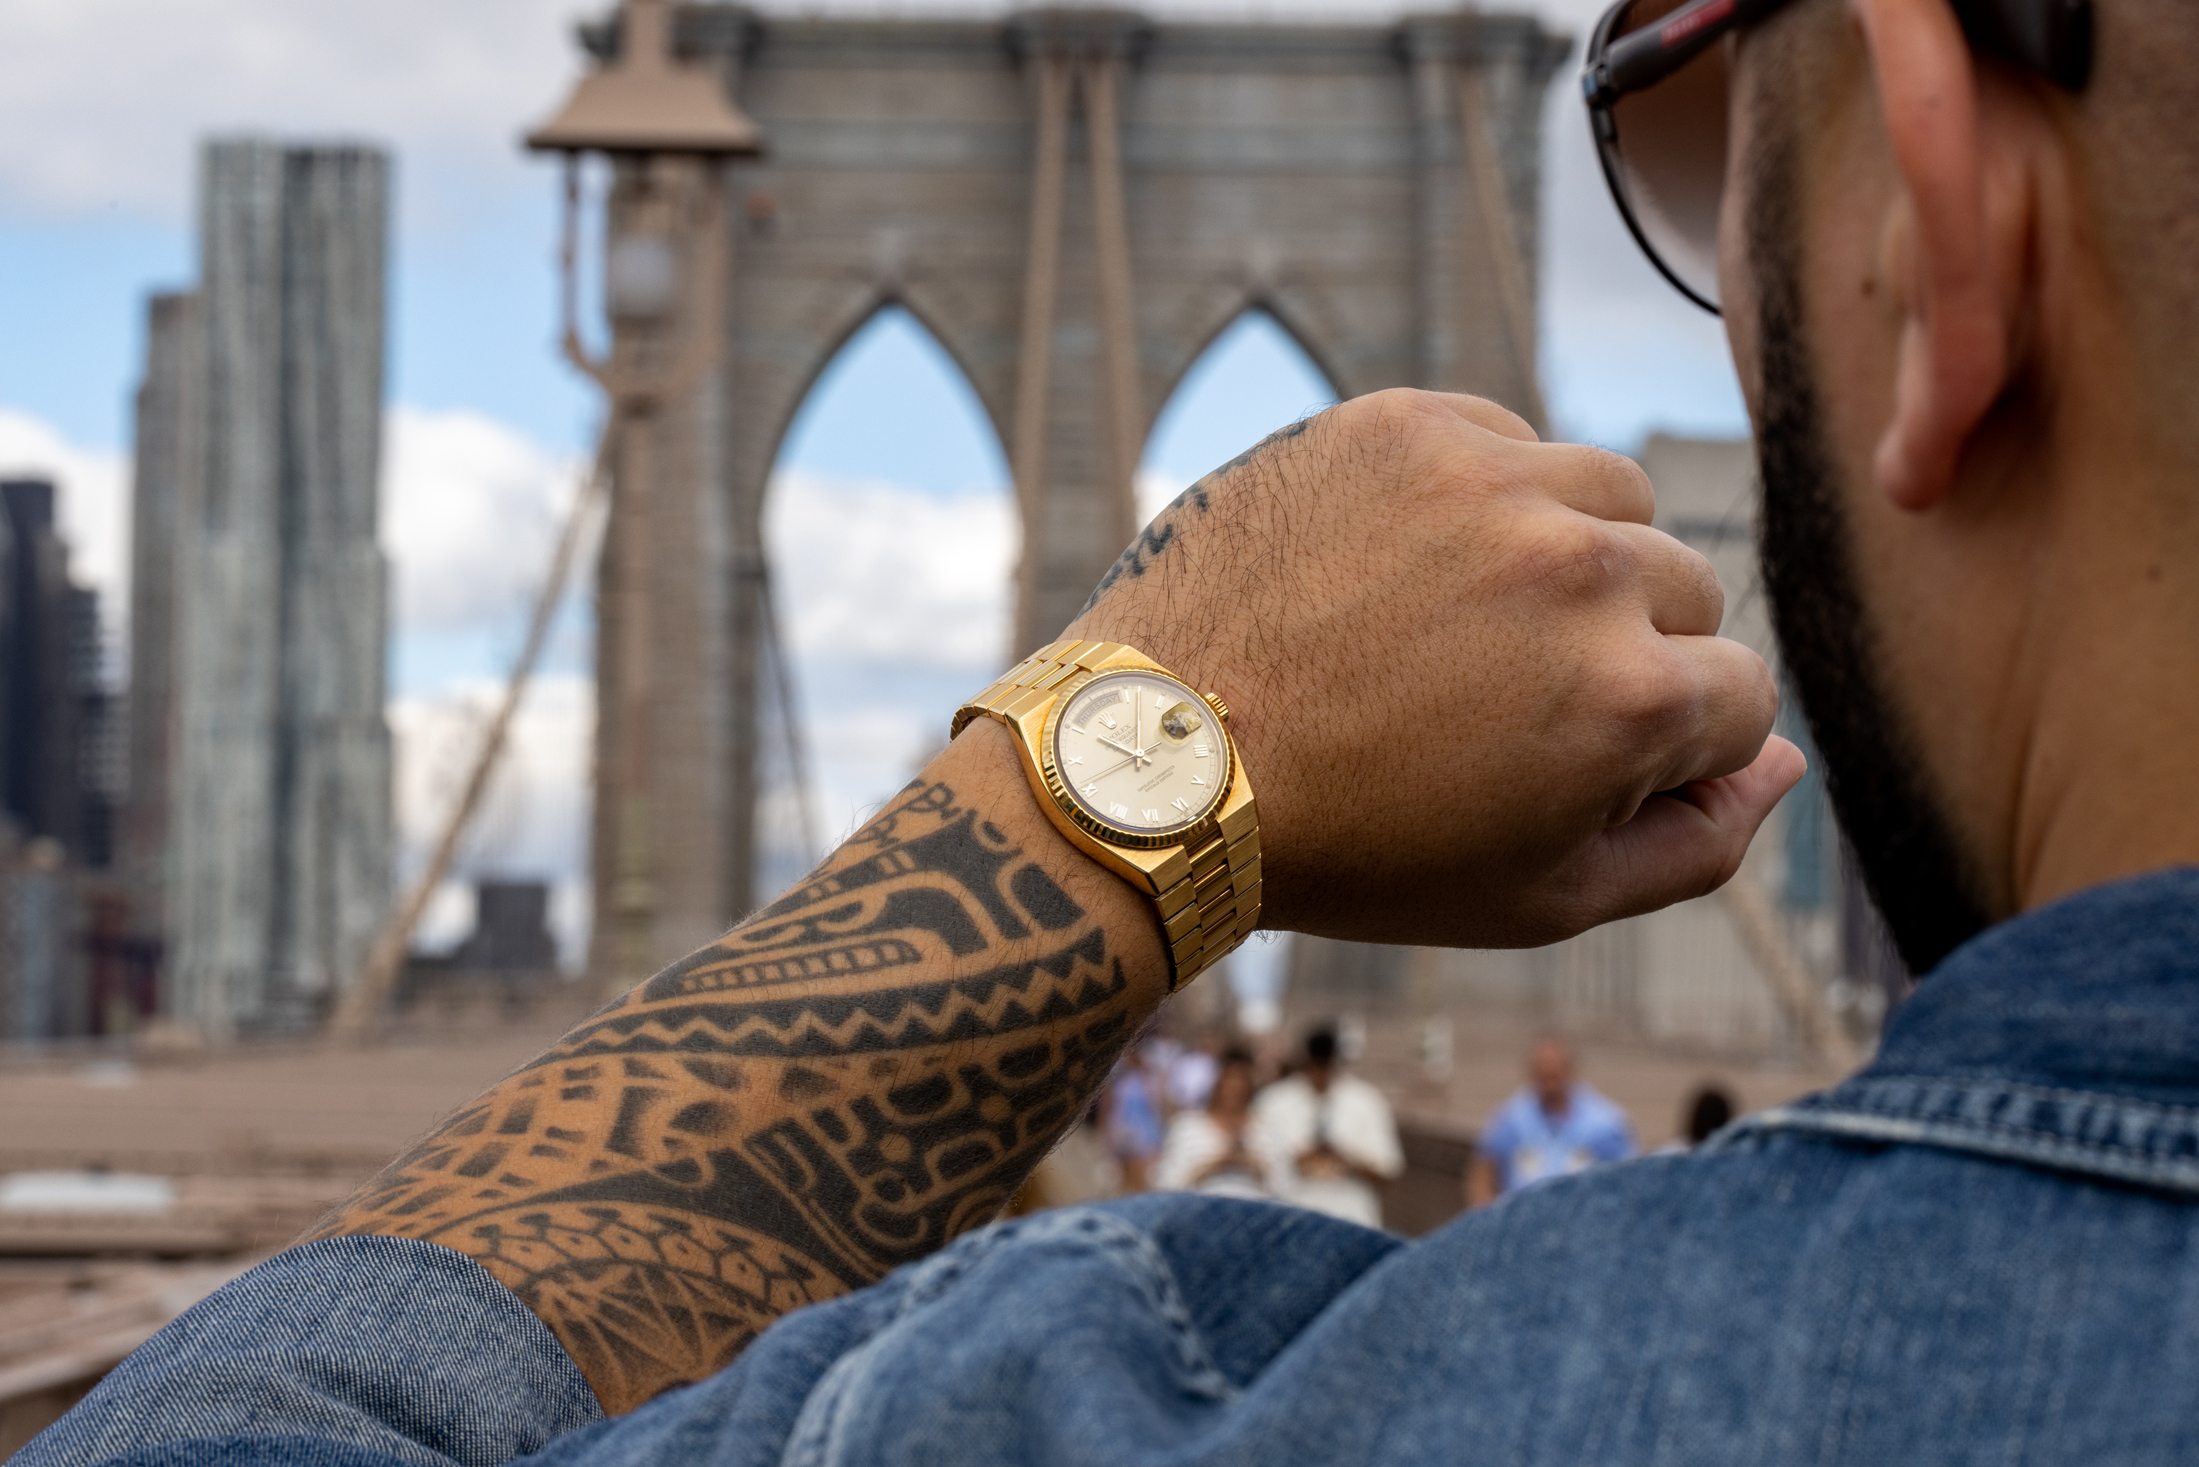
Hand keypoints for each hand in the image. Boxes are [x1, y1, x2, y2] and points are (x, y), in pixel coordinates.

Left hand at [1061, 390, 1800, 947]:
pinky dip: (1488, 495)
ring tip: (1461, 627)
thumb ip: (1696, 843)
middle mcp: (1583, 568)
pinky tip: (1410, 565)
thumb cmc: (1353, 851)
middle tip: (1490, 706)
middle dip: (1618, 653)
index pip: (1740, 699)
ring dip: (1570, 557)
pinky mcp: (1406, 422)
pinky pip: (1513, 440)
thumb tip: (1788, 762)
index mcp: (1634, 697)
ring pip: (1613, 501)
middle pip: (1685, 594)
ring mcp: (1491, 481)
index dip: (1660, 747)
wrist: (1160, 765)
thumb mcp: (1539, 899)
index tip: (1557, 763)